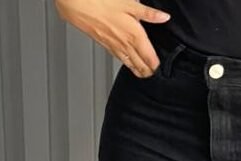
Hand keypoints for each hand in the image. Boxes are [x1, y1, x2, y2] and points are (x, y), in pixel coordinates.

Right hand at [54, 0, 170, 77]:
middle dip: (149, 72)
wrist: (77, 3)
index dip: (157, 65)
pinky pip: (120, 59)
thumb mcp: (129, 3)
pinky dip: (127, 64)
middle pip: (141, 66)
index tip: (162, 67)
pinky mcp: (106, 45)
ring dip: (138, 71)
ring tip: (144, 74)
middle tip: (155, 74)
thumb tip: (164, 17)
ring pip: (130, 65)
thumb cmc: (101, 1)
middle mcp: (125, 45)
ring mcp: (115, 47)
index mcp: (134, 36)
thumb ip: (148, 13)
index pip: (150, 59)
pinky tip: (127, 63)